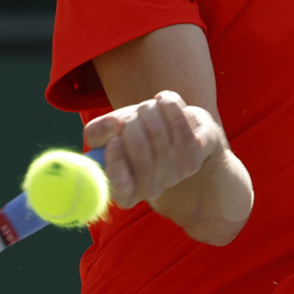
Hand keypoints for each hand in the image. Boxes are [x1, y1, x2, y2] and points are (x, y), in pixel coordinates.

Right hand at [84, 90, 227, 207]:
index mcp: (126, 192)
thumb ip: (97, 132)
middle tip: (131, 116)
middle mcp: (152, 189)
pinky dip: (168, 104)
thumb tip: (111, 127)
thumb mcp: (111, 133)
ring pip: (158, 131)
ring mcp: (176, 173)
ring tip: (148, 108)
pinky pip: (179, 122)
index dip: (115, 162)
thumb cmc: (139, 134)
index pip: (119, 188)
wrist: (180, 131)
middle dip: (131, 123)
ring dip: (148, 110)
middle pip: (138, 149)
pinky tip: (163, 101)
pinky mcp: (196, 152)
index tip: (114, 140)